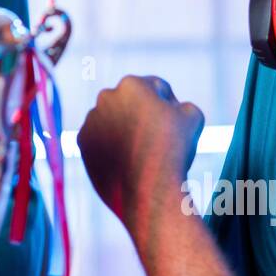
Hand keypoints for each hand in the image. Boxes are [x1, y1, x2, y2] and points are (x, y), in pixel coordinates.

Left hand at [77, 75, 203, 232]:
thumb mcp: (193, 117)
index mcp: (131, 84)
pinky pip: (101, 141)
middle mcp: (105, 97)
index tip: (174, 127)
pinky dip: (111, 148)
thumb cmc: (172, 152)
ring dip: (125, 130)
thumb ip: (183, 104)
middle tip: (158, 140)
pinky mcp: (82, 143)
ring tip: (142, 154)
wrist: (147, 191)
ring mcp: (90, 120)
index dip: (170, 107)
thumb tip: (173, 108)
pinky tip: (126, 161)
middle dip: (144, 116)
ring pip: (114, 121)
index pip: (157, 89)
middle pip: (133, 103)